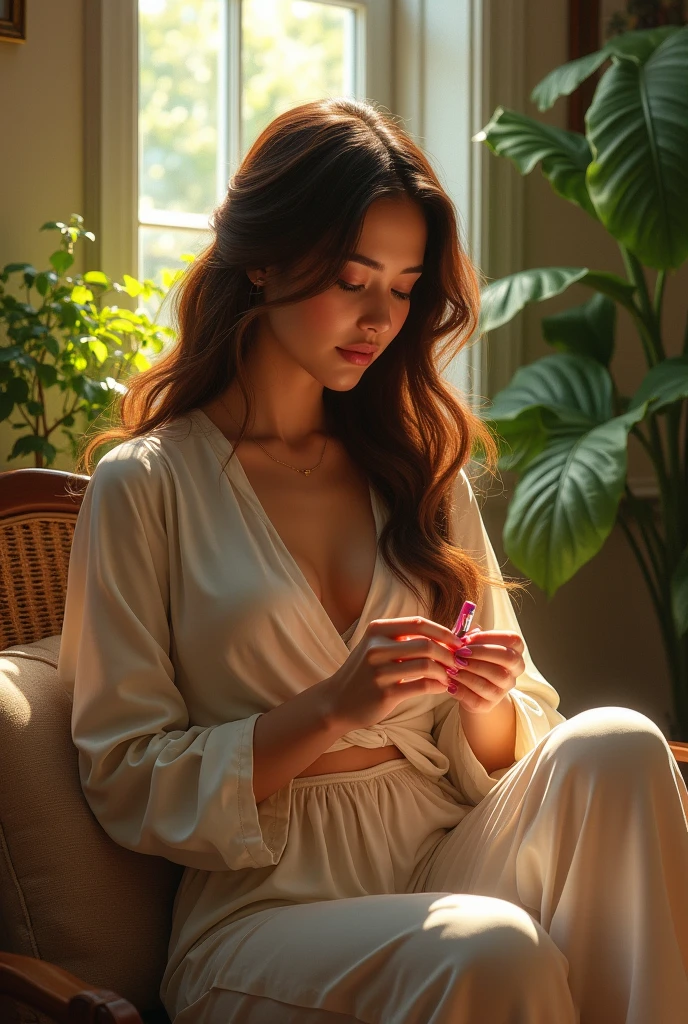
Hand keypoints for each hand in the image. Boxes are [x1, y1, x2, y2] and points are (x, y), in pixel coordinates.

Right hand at [323, 615, 472, 731]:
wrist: (337, 701)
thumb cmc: (365, 673)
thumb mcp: (378, 648)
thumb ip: (405, 640)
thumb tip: (445, 636)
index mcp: (377, 630)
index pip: (419, 623)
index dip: (443, 631)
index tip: (458, 641)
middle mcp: (376, 647)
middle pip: (426, 644)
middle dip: (448, 653)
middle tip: (459, 661)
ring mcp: (379, 671)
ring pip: (426, 665)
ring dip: (445, 671)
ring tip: (451, 676)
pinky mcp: (385, 693)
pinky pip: (422, 686)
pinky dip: (438, 686)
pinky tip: (442, 687)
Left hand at [448, 629, 524, 713]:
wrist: (468, 689)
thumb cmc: (471, 659)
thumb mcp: (471, 645)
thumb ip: (469, 637)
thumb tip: (464, 634)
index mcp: (514, 651)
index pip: (512, 639)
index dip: (490, 637)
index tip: (468, 638)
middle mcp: (514, 671)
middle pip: (508, 658)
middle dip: (482, 653)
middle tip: (460, 652)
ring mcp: (503, 689)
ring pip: (494, 679)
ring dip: (470, 671)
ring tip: (451, 667)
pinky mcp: (489, 705)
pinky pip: (477, 697)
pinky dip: (461, 689)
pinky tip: (450, 682)